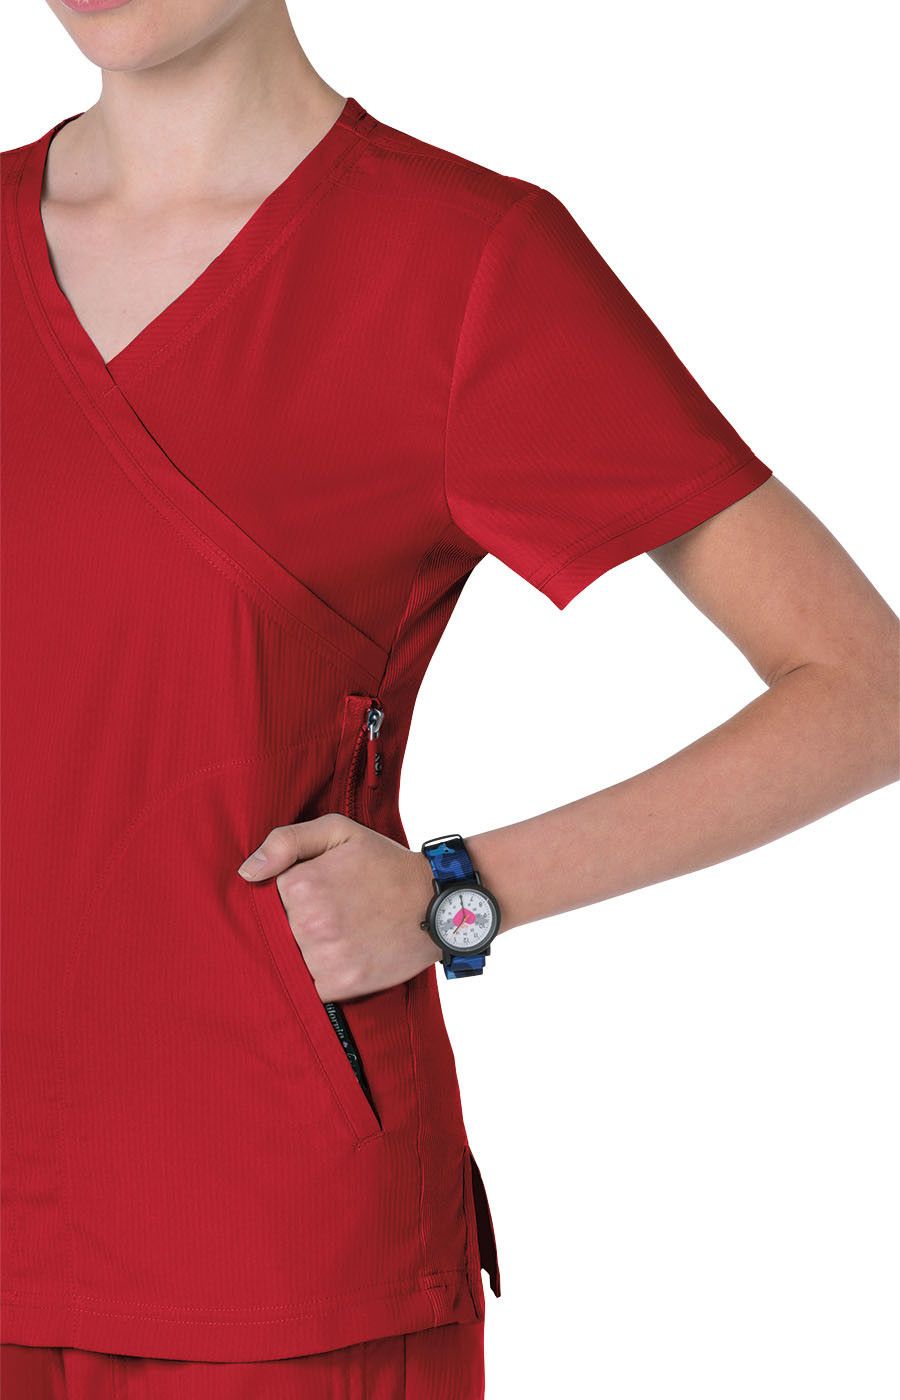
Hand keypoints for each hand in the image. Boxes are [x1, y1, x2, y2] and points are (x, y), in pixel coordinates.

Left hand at [237, 815, 438, 1000]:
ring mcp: (325, 956)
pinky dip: (322, 974)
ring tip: (342, 933)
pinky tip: (346, 954)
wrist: (437, 902)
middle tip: (333, 913)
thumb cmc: (385, 864)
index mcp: (302, 884)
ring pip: (291, 959)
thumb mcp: (338, 832)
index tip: (316, 891)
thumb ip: (286, 841)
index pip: (266, 897)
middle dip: (297, 923)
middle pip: (277, 930)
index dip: (289, 894)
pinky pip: (310, 985)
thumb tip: (246, 872)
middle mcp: (310, 922)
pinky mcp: (341, 984)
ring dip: (308, 950)